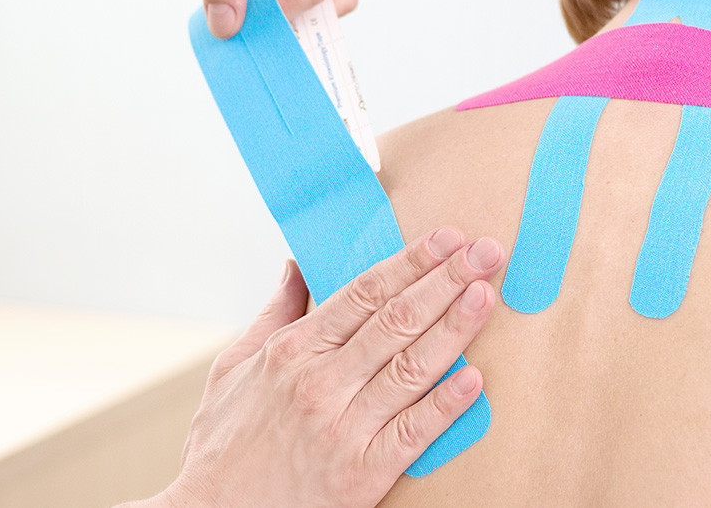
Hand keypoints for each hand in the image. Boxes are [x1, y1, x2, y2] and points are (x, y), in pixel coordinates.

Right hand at [124, 226, 504, 505]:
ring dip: (454, 328)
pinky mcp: (361, 473)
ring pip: (410, 367)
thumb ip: (274, 312)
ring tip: (485, 296)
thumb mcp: (232, 368)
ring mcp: (342, 428)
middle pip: (396, 320)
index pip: (364, 292)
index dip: (411, 261)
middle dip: (446, 280)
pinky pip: (413, 432)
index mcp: (292, 351)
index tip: (447, 238)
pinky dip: (445, 405)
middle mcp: (320, 382)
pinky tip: (474, 380)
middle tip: (486, 252)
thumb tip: (296, 264)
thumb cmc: (224, 445)